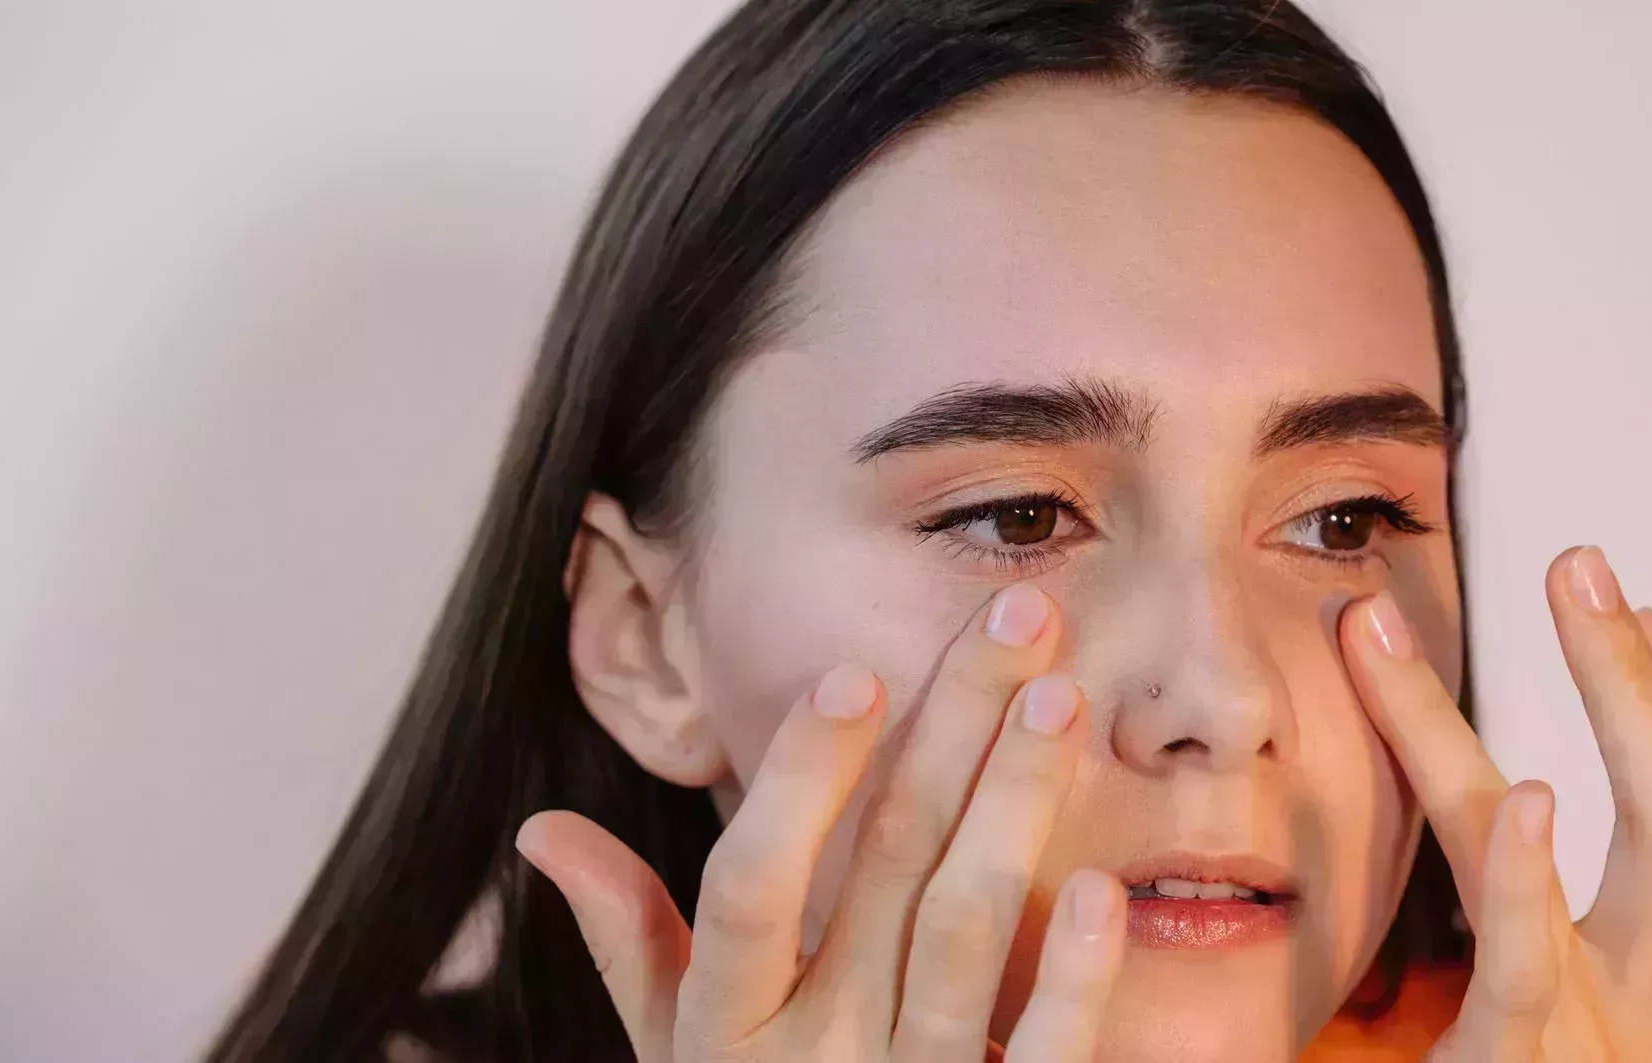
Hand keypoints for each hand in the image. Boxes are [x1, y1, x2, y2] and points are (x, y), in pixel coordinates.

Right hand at [516, 582, 1125, 1061]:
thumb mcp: (682, 1058)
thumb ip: (630, 945)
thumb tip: (541, 830)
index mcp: (728, 1030)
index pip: (750, 886)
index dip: (799, 782)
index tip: (854, 672)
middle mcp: (813, 1060)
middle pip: (886, 872)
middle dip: (952, 732)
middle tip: (1017, 618)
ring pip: (969, 936)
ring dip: (1015, 812)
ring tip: (1059, 700)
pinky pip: (1044, 1061)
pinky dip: (1077, 979)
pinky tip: (1110, 887)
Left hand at [1339, 547, 1651, 1062]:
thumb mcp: (1511, 1011)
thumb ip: (1504, 917)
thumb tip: (1495, 803)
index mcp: (1648, 991)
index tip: (1644, 618)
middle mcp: (1651, 1012)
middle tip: (1582, 564)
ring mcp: (1600, 1044)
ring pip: (1651, 864)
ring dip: (1606, 719)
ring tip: (1569, 605)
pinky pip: (1536, 976)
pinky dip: (1531, 885)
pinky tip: (1528, 799)